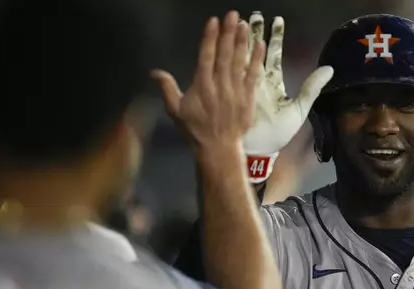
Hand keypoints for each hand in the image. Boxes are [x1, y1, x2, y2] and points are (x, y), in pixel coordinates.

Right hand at [152, 11, 265, 152]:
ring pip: (239, 62)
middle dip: (228, 33)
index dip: (210, 38)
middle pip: (224, 55)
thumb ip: (167, 89)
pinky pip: (253, 75)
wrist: (219, 147)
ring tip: (244, 25)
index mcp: (201, 86)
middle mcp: (219, 85)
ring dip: (242, 42)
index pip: (206, 56)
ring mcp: (235, 90)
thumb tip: (154, 72)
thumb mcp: (176, 110)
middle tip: (232, 15)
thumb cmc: (196, 129)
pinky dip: (256, 60)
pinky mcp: (248, 97)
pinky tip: (259, 45)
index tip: (213, 21)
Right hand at [242, 12, 332, 181]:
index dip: (275, 37)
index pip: (272, 54)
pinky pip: (235, 72)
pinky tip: (236, 43)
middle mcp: (258, 81)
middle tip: (253, 15)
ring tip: (244, 21)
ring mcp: (245, 86)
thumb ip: (312, 88)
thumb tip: (330, 69)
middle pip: (256, 51)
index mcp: (271, 83)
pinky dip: (236, 58)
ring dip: (243, 40)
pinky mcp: (235, 93)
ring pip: (243, 57)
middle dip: (255, 32)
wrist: (260, 151)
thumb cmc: (277, 134)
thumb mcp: (299, 110)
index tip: (277, 20)